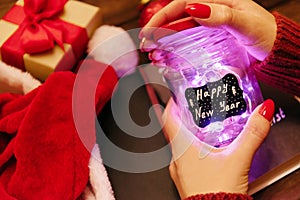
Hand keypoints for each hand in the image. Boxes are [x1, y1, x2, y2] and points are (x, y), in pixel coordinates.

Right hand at [140, 0, 276, 60]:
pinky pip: (189, 44)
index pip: (182, 5)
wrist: (277, 52)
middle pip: (178, 19)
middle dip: (159, 31)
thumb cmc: (267, 34)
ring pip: (181, 32)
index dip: (163, 17)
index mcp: (218, 2)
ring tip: (153, 55)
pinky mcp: (211, 42)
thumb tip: (195, 9)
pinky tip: (168, 59)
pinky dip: (177, 51)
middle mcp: (211, 13)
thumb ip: (222, 15)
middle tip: (146, 45)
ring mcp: (210, 28)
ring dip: (165, 43)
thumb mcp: (246, 23)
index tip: (149, 31)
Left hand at [162, 98, 273, 198]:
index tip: (176, 97)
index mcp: (183, 148)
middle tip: (193, 110)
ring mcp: (179, 172)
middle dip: (184, 119)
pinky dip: (193, 152)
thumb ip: (251, 134)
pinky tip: (207, 155)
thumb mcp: (238, 159)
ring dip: (188, 136)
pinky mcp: (186, 182)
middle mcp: (177, 160)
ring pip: (179, 147)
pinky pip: (185, 161)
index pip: (168, 119)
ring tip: (202, 130)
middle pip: (174, 132)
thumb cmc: (217, 194)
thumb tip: (261, 113)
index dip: (171, 105)